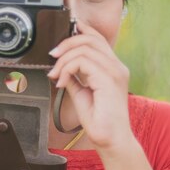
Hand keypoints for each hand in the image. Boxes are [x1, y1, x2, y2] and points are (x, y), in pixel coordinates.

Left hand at [47, 20, 132, 150]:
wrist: (110, 140)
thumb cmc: (99, 121)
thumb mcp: (82, 93)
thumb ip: (75, 78)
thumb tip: (61, 68)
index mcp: (113, 68)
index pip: (98, 39)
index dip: (82, 29)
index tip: (66, 32)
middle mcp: (117, 67)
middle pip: (90, 38)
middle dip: (67, 43)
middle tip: (53, 56)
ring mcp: (115, 72)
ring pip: (84, 48)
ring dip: (64, 60)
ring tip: (56, 75)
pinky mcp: (108, 79)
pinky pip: (82, 62)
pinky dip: (66, 69)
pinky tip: (61, 82)